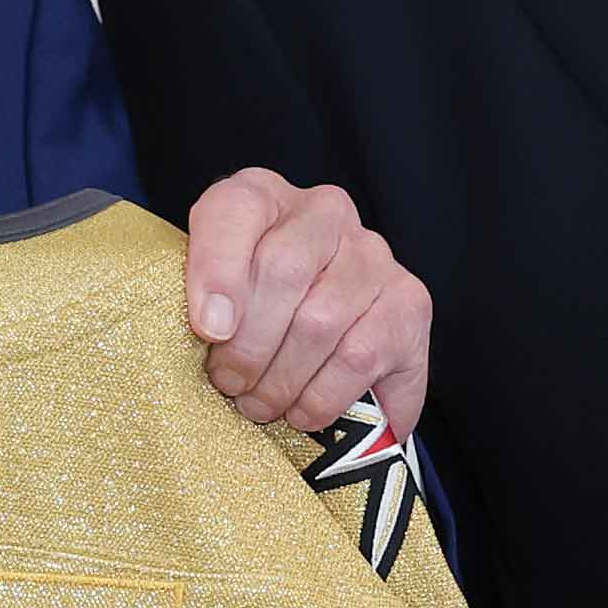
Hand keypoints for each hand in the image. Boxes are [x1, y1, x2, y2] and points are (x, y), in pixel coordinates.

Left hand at [181, 171, 430, 438]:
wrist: (316, 319)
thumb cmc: (247, 307)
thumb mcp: (203, 287)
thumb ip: (198, 290)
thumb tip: (215, 328)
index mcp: (263, 195)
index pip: (237, 209)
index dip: (217, 270)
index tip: (207, 331)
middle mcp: (325, 212)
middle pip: (283, 270)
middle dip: (247, 345)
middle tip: (230, 385)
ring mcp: (374, 255)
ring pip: (321, 322)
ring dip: (282, 380)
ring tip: (260, 406)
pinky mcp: (409, 303)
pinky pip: (359, 358)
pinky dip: (323, 398)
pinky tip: (303, 413)